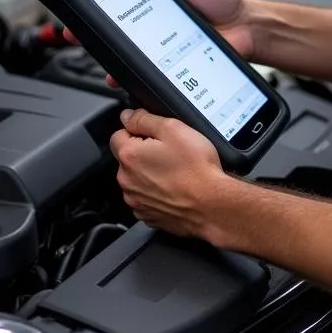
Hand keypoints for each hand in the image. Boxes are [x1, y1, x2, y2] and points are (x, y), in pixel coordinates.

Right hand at [62, 0, 254, 88]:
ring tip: (92, 53)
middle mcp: (152, 23)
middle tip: (73, 30)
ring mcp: (158, 46)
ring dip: (104, 54)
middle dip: (88, 30)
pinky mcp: (167, 64)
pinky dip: (129, 74)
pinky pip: (144, 71)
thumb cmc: (224, 1)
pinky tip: (119, 75)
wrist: (247, 29)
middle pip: (113, 28)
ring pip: (123, 52)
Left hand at [109, 107, 228, 238]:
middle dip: (143, 153)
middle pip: (127, 159)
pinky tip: (174, 188)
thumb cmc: (197, 169)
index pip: (118, 135)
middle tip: (170, 153)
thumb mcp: (173, 129)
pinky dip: (157, 193)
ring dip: (149, 174)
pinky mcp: (148, 216)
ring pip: (136, 180)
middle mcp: (127, 181)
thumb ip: (144, 119)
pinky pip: (146, 198)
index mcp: (129, 156)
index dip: (137, 132)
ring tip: (175, 172)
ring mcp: (137, 201)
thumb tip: (128, 116)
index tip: (154, 136)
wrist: (213, 205)